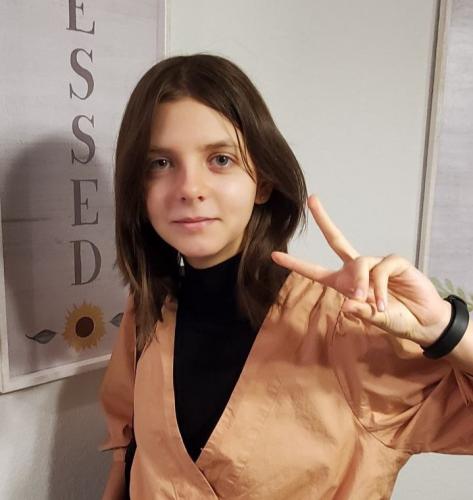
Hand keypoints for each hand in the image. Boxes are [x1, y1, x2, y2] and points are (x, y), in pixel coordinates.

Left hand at [271, 194, 451, 346]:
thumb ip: (361, 312)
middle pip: (337, 240)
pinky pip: (381, 269)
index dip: (295, 264)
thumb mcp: (375, 319)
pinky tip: (385, 302)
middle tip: (311, 199)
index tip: (274, 255)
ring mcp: (376, 264)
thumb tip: (347, 303)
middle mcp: (357, 269)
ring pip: (361, 264)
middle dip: (324, 220)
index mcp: (344, 283)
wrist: (424, 322)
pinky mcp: (394, 262)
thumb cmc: (396, 319)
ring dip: (364, 285)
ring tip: (375, 306)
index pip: (315, 271)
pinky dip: (380, 287)